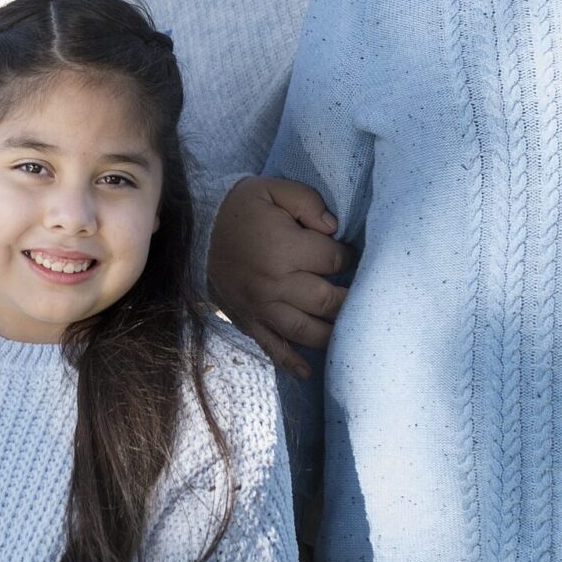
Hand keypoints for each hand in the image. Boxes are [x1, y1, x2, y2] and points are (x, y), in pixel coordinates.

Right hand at [206, 176, 350, 377]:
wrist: (198, 230)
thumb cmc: (242, 209)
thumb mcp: (272, 189)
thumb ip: (307, 202)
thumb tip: (334, 228)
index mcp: (283, 249)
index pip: (333, 260)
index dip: (349, 256)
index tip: (350, 254)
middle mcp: (274, 284)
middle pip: (327, 300)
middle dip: (350, 298)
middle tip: (363, 294)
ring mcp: (261, 308)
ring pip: (306, 330)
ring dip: (333, 333)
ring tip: (351, 330)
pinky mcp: (249, 321)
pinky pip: (273, 347)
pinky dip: (292, 362)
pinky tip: (309, 372)